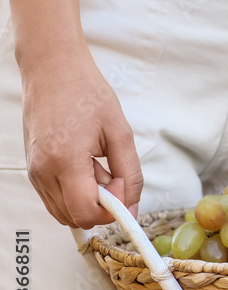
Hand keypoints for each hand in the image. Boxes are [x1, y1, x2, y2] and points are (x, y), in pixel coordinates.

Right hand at [20, 49, 141, 227]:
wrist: (54, 71)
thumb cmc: (87, 95)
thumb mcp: (120, 133)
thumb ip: (130, 174)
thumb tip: (132, 208)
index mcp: (64, 161)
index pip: (86, 213)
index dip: (112, 210)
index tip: (123, 186)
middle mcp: (42, 171)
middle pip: (75, 218)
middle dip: (101, 206)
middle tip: (111, 173)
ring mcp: (33, 172)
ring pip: (64, 212)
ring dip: (87, 200)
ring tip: (97, 166)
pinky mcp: (32, 169)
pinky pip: (56, 198)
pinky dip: (75, 193)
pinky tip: (86, 166)